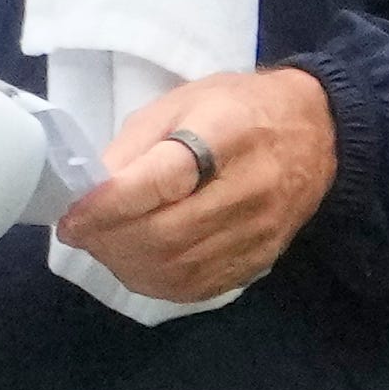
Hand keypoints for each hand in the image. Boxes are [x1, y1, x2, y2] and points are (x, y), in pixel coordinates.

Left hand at [54, 66, 335, 304]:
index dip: (108, 205)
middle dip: (109, 240)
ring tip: (102, 246)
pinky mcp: (259, 260)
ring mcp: (258, 233)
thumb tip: (91, 189)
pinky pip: (198, 287)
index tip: (71, 216)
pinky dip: (156, 281)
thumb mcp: (182, 102)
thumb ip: (135, 144)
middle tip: (80, 233)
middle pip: (166, 236)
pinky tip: (136, 262)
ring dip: (126, 264)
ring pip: (179, 270)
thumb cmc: (239, 106)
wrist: (317, 133)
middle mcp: (248, 190)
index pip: (161, 182)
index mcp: (226, 135)